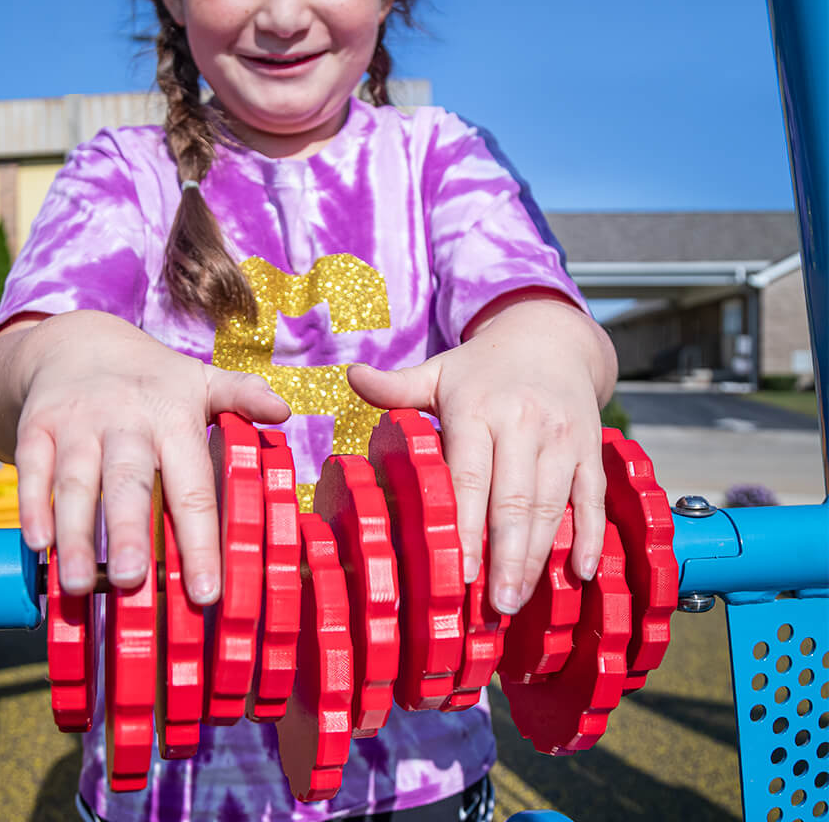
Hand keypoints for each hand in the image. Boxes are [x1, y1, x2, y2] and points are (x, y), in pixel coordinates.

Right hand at [0, 311, 289, 602]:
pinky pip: (31, 468)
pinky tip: (38, 544)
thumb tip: (284, 411)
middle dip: (128, 531)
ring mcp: (78, 424)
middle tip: (131, 581)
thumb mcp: (201, 380)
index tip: (206, 591)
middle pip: (129, 481)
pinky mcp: (38, 427)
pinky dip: (32, 505)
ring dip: (76, 532)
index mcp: (173, 418)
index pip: (191, 484)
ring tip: (78, 582)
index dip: (200, 539)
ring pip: (76, 481)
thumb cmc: (153, 380)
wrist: (80, 342)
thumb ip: (242, 396)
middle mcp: (126, 422)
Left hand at [347, 293, 615, 614]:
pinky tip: (582, 573)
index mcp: (477, 409)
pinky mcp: (591, 449)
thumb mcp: (438, 370)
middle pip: (515, 500)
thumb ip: (396, 386)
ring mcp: (563, 438)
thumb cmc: (481, 368)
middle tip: (495, 607)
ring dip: (540, 556)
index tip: (459, 570)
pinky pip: (593, 497)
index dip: (464, 524)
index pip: (469, 475)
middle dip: (506, 556)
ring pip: (553, 505)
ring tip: (520, 601)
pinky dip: (592, 536)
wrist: (550, 336)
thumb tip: (350, 375)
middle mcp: (523, 423)